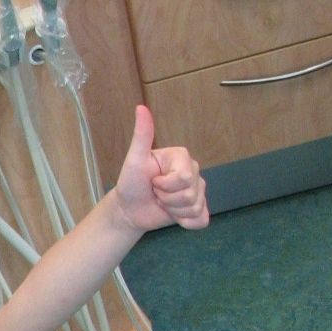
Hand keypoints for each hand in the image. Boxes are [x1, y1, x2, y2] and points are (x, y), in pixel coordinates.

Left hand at [114, 105, 208, 232]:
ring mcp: (198, 192)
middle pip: (191, 193)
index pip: (185, 177)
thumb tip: (140, 108)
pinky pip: (202, 220)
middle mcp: (193, 172)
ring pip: (195, 207)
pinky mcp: (198, 210)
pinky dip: (185, 223)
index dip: (165, 185)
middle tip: (155, 193)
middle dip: (167, 199)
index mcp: (182, 158)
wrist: (129, 208)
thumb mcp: (134, 159)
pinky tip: (173, 217)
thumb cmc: (131, 182)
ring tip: (161, 203)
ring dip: (173, 210)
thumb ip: (142, 135)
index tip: (153, 181)